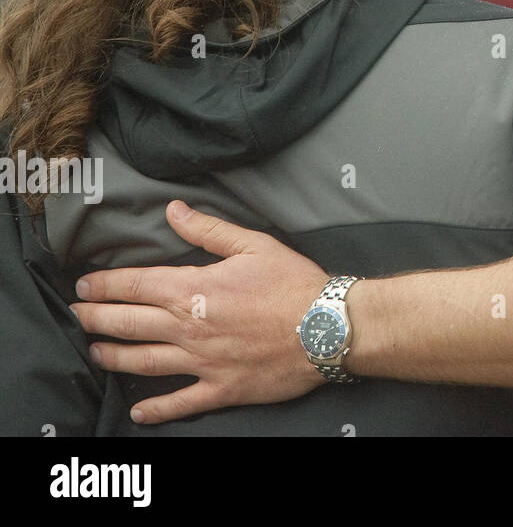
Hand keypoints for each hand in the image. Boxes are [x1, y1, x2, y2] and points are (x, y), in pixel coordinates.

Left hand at [70, 200, 328, 423]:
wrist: (327, 327)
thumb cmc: (294, 283)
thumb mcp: (254, 245)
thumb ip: (208, 230)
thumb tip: (173, 210)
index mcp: (194, 290)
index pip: (135, 285)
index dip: (105, 285)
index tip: (84, 285)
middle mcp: (189, 329)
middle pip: (128, 324)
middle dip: (96, 318)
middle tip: (76, 316)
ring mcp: (201, 362)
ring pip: (142, 362)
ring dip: (112, 356)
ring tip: (94, 351)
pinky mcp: (220, 388)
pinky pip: (178, 403)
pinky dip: (155, 410)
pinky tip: (138, 411)